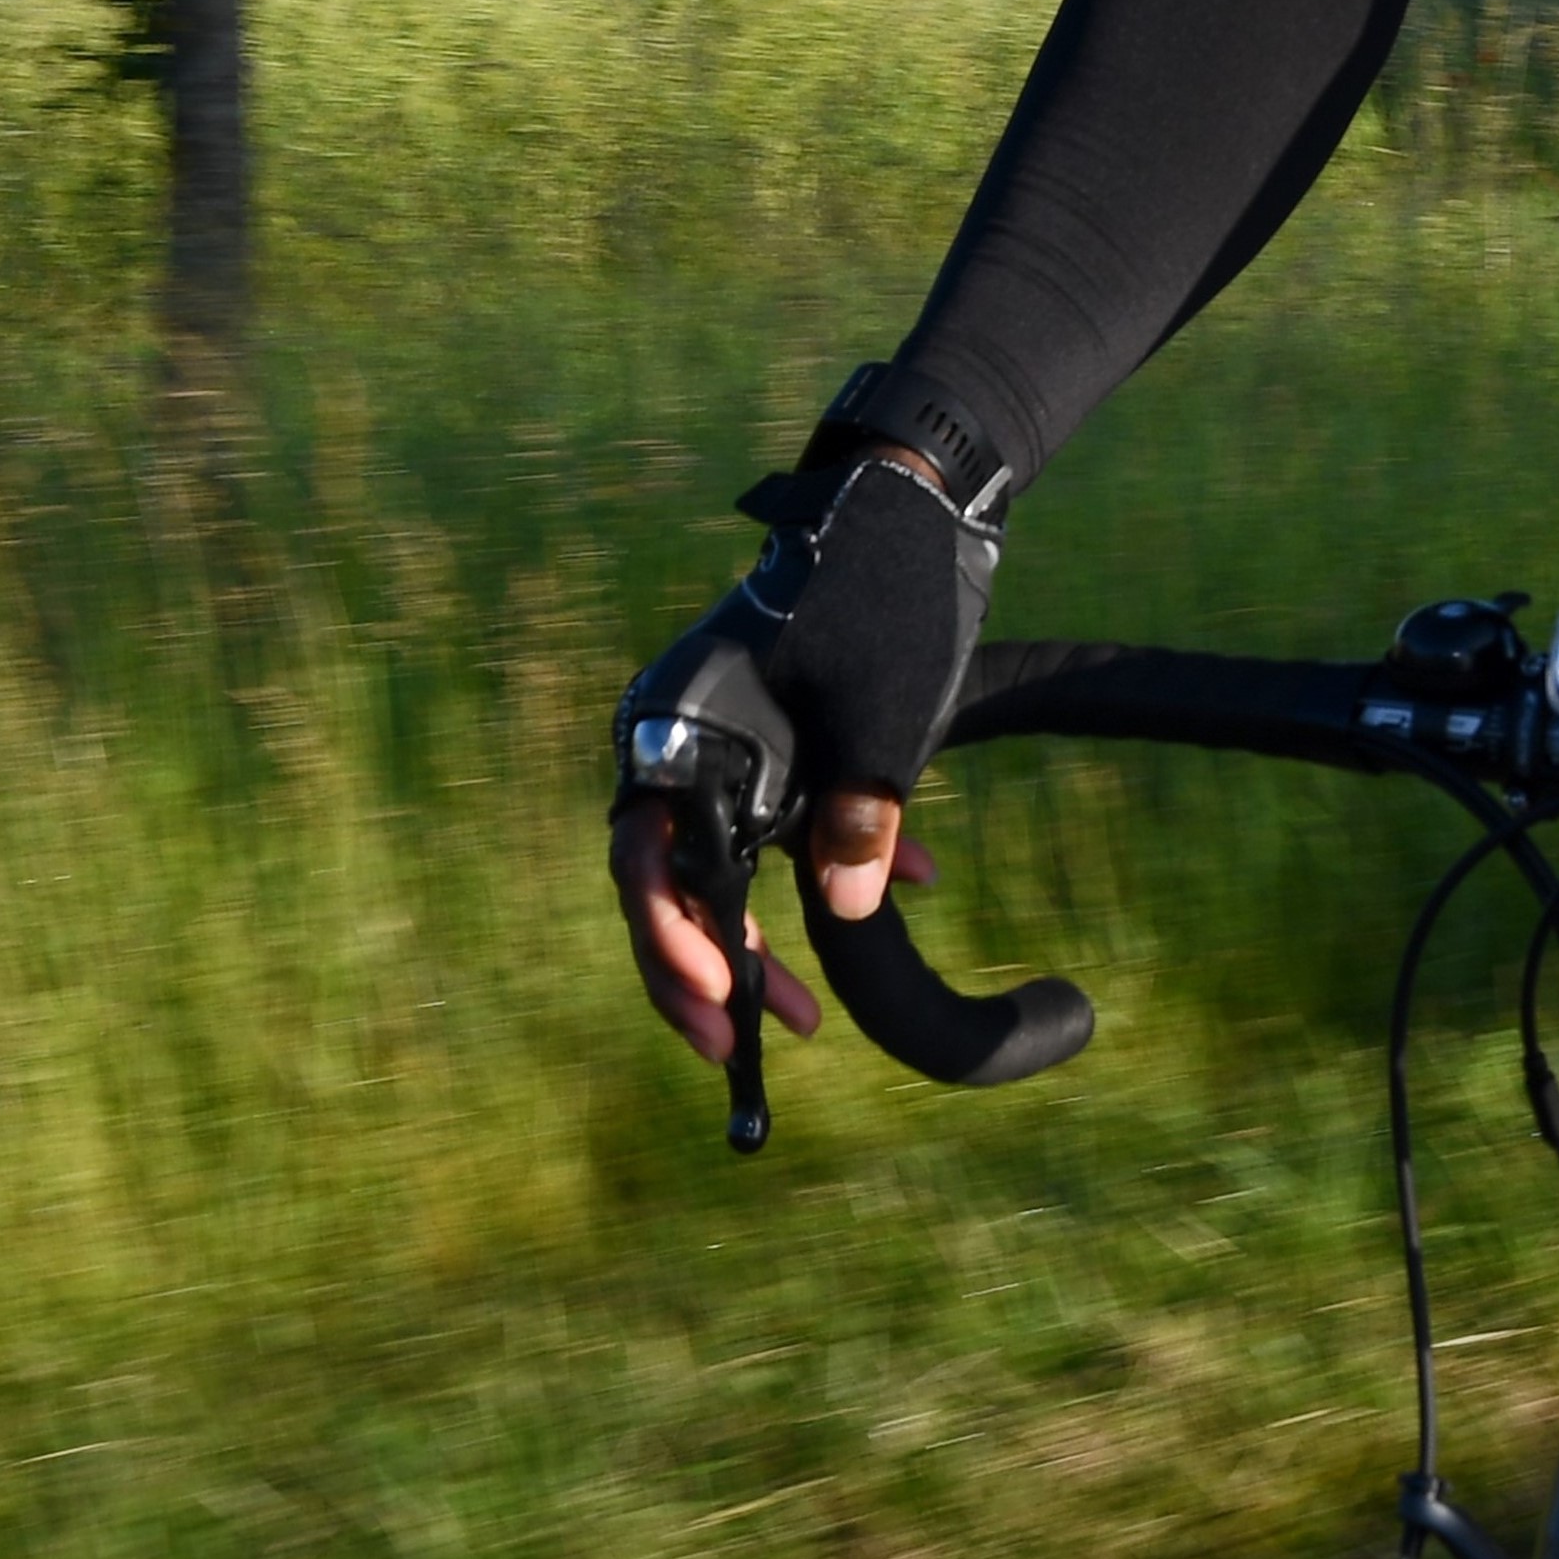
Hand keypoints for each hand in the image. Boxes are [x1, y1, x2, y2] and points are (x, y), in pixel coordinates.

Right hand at [613, 443, 997, 1071]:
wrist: (911, 510)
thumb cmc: (882, 600)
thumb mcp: (880, 715)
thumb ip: (860, 811)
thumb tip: (847, 913)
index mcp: (681, 730)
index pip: (647, 857)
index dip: (674, 939)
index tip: (719, 998)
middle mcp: (684, 745)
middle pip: (665, 880)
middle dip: (699, 968)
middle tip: (729, 1048)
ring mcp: (726, 749)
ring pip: (716, 867)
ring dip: (750, 944)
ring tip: (795, 1020)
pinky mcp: (773, 749)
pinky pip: (770, 832)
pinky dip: (815, 877)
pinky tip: (879, 913)